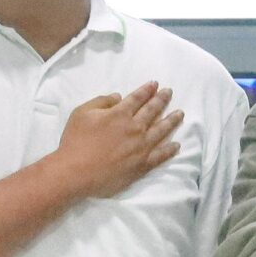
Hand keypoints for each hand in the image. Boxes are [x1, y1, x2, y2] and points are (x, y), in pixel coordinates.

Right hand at [53, 83, 182, 199]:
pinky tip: (176, 145)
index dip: (147, 90)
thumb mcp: (81, 113)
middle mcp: (135, 128)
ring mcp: (141, 147)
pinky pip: (160, 156)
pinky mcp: (142, 165)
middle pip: (153, 110)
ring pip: (162, 130)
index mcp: (120, 114)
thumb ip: (101, 102)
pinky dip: (170, 149)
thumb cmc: (75, 141)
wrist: (76, 172)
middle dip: (162, 99)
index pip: (137, 98)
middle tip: (169, 92)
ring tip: (180, 113)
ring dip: (172, 120)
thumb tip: (118, 97)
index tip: (156, 84)